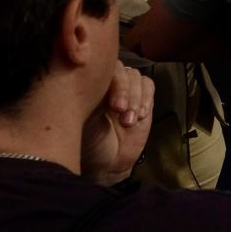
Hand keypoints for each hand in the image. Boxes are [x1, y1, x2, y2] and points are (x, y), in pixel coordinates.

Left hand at [81, 64, 153, 184]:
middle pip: (122, 70)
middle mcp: (107, 84)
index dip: (111, 80)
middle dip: (124, 90)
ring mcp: (126, 91)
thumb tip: (90, 77)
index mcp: (89, 85)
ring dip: (136, 99)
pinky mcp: (143, 99)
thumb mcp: (81, 119)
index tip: (110, 103)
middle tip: (120, 111)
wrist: (107, 164)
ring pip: (136, 78)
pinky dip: (146, 100)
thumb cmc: (87, 144)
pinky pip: (149, 86)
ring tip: (128, 122)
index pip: (102, 67)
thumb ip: (87, 96)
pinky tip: (139, 117)